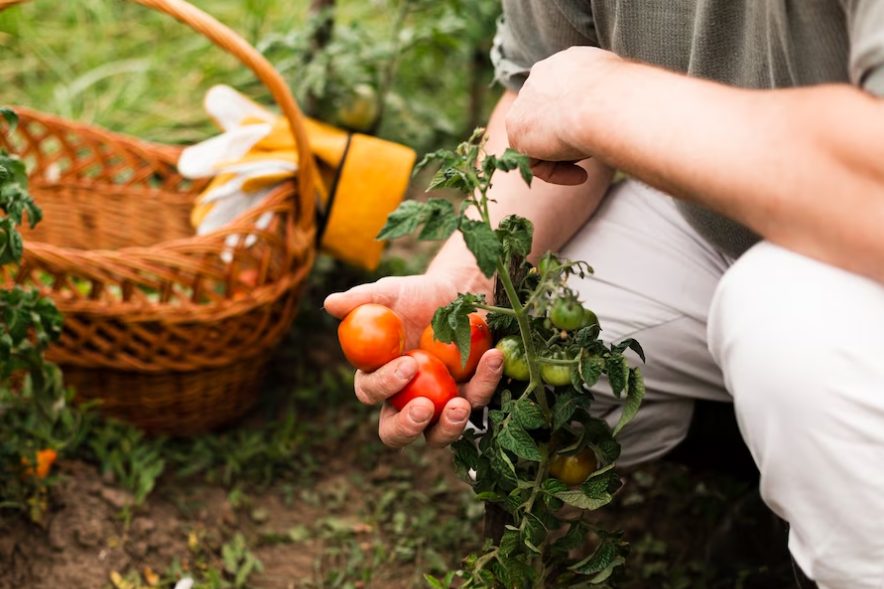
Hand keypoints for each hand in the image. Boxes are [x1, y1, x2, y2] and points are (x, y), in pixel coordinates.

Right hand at [324, 273, 502, 447]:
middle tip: (424, 409)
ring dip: (449, 426)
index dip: (384, 385)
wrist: (458, 293)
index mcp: (378, 377)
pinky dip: (486, 381)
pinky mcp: (470, 397)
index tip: (407, 366)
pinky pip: (478, 399)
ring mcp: (439, 404)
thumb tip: (330, 303)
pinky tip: (493, 357)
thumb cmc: (416, 296)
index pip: (371, 392)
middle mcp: (405, 399)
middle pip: (395, 432)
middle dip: (407, 426)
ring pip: (438, 435)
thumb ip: (362, 299)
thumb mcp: (391, 292)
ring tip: (460, 405)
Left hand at [506, 47, 622, 184]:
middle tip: (592, 151)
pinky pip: (533, 160)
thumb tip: (625, 111)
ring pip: (540, 139)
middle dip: (566, 138)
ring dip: (564, 155)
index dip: (577, 119)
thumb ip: (610, 98)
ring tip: (590, 160)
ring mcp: (524, 102)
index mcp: (566, 63)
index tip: (597, 134)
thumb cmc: (625, 97)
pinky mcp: (516, 128)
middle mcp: (540, 77)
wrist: (605, 102)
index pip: (563, 94)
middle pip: (548, 117)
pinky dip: (556, 173)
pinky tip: (582, 175)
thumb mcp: (623, 89)